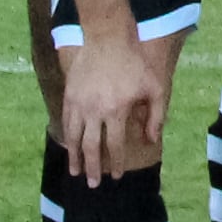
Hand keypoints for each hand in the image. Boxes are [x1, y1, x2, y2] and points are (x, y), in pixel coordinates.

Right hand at [56, 37, 165, 184]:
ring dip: (75, 157)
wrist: (107, 38)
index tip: (116, 175)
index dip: (116, 163)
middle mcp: (95, 111)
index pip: (115, 145)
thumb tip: (151, 140)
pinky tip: (70, 146)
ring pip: (74, 137)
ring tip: (75, 171)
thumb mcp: (155, 87)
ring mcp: (79, 103)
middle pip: (91, 147)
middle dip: (92, 168)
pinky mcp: (69, 95)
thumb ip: (156, 116)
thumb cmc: (134, 63)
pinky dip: (67, 137)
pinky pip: (66, 122)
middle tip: (92, 184)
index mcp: (116, 111)